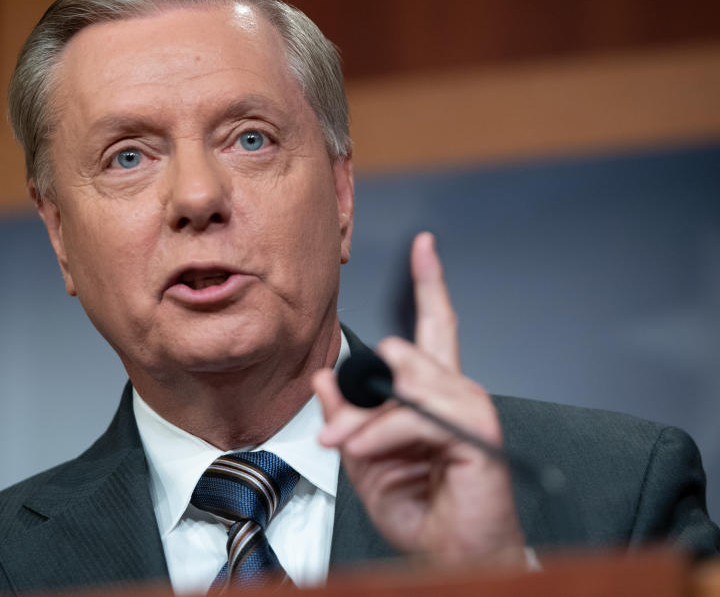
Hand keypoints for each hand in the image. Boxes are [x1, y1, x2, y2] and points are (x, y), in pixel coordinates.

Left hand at [313, 232, 526, 564]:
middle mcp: (456, 393)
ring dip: (366, 420)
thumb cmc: (419, 509)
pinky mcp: (475, 433)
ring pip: (405, 382)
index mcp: (433, 394)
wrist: (449, 553)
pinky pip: (414, 416)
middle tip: (339, 434)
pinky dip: (382, 434)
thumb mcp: (365, 458)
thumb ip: (348, 416)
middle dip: (362, 389)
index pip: (434, 326)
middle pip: (408, 350)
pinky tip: (367, 451)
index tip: (424, 247)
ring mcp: (469, 409)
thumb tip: (323, 378)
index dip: (430, 284)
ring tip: (347, 446)